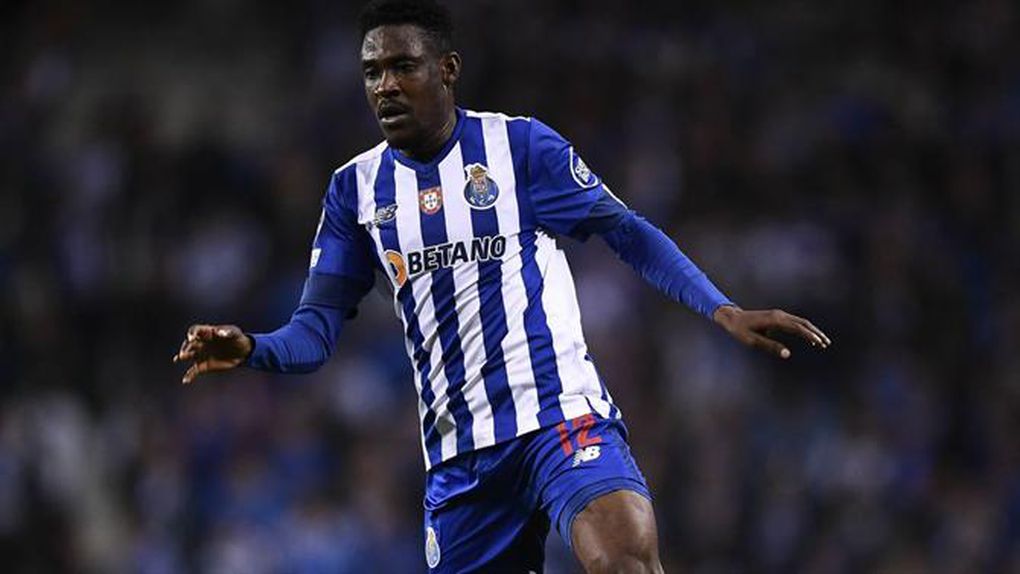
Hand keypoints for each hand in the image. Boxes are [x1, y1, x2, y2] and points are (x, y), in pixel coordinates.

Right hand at [172, 324, 252, 383]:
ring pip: (188, 355)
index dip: (192, 333)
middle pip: (188, 343)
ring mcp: (201, 354)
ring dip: (182, 356)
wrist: (242, 351)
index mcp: (206, 332)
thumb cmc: (237, 338)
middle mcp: (201, 343)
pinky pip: (194, 371)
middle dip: (185, 346)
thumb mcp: (235, 332)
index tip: (193, 337)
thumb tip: (219, 332)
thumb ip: (228, 331)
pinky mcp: (204, 366)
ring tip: (179, 358)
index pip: (195, 330)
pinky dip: (189, 376)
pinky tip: (185, 380)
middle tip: (185, 350)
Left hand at [712, 305, 830, 358]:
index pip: (797, 327)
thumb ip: (770, 346)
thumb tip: (787, 354)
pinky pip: (795, 322)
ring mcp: (779, 314)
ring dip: (812, 331)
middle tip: (826, 343)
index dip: (809, 335)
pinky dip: (804, 329)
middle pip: (803, 323)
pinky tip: (808, 337)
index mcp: (775, 320)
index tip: (819, 343)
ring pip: (800, 322)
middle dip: (815, 333)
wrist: (732, 317)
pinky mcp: (777, 317)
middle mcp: (779, 315)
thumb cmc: (740, 330)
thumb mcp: (752, 341)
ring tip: (822, 342)